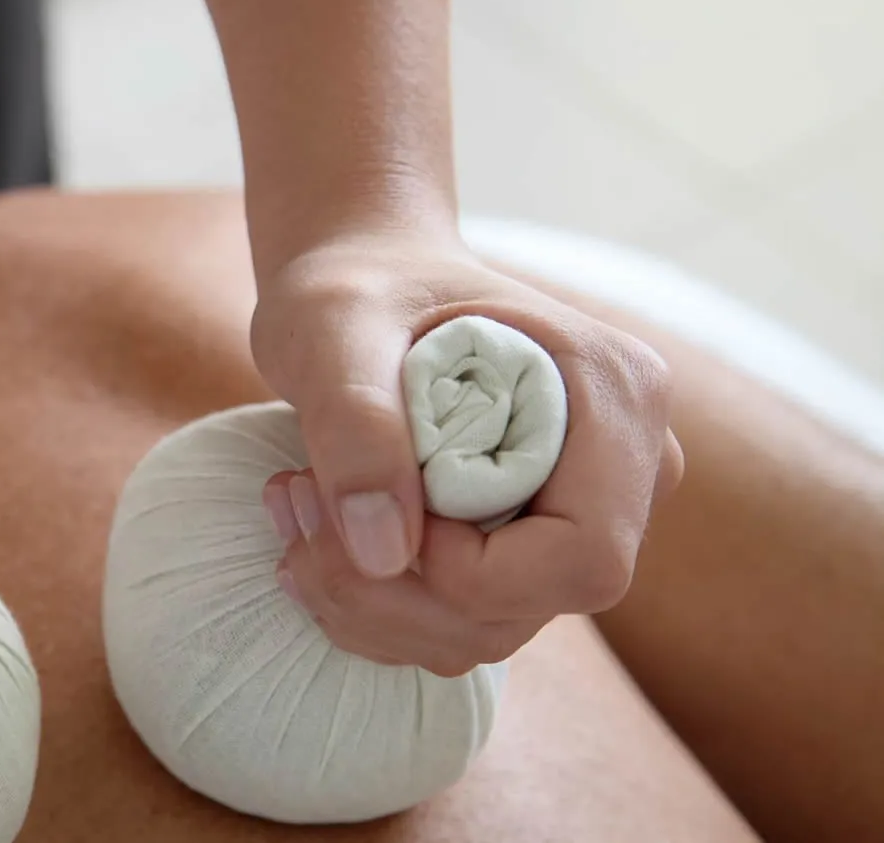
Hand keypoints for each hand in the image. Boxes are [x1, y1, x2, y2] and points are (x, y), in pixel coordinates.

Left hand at [250, 231, 683, 675]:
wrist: (359, 286)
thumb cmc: (354, 287)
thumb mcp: (330, 327)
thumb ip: (356, 421)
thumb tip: (385, 551)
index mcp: (615, 397)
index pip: (583, 557)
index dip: (470, 570)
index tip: (375, 506)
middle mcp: (624, 469)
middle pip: (527, 608)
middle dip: (390, 588)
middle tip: (295, 496)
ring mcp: (579, 517)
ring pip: (482, 632)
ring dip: (363, 598)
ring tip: (294, 499)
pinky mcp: (526, 550)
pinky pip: (455, 626)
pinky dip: (368, 602)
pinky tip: (316, 529)